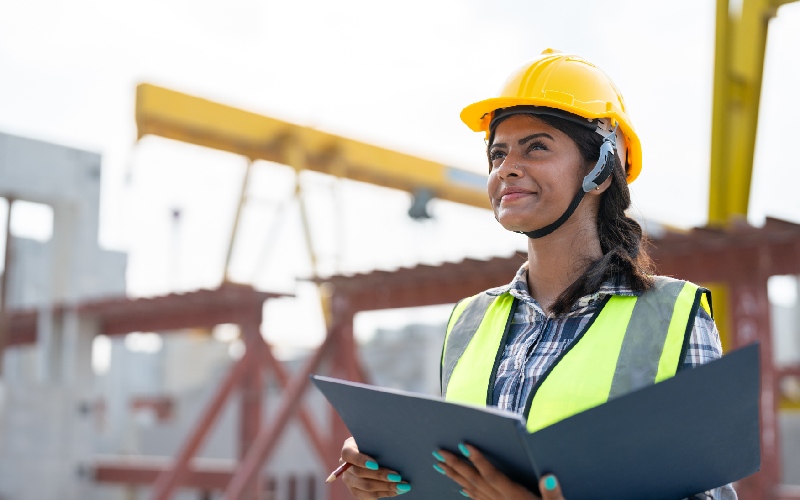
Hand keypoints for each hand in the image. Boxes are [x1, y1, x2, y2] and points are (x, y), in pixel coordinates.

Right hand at [340, 437, 411, 497]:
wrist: (372, 453)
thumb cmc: (375, 444)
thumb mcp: (374, 440)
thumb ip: (377, 443)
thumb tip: (395, 447)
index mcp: (348, 450)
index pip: (348, 454)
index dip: (361, 460)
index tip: (376, 464)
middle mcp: (346, 467)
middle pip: (360, 473)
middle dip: (380, 475)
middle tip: (398, 476)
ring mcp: (350, 481)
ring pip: (366, 487)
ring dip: (386, 487)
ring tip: (402, 485)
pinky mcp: (356, 491)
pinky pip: (369, 496)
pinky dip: (385, 493)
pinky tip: (397, 490)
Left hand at [434, 443, 565, 499]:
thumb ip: (552, 494)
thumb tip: (548, 478)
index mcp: (514, 496)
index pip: (492, 475)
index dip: (478, 460)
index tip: (464, 445)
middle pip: (475, 481)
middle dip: (456, 465)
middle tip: (439, 452)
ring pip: (472, 490)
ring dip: (456, 477)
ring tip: (440, 465)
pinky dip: (468, 493)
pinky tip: (460, 489)